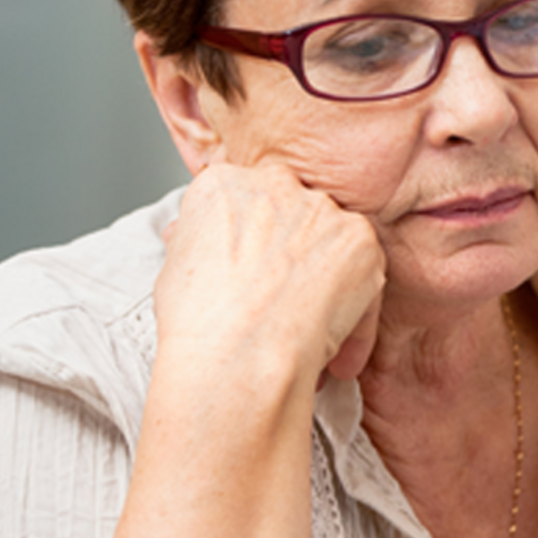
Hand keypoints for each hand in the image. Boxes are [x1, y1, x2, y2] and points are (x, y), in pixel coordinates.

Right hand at [156, 159, 385, 387]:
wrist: (236, 354)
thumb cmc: (198, 325)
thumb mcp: (174, 272)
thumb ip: (199, 245)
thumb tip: (202, 244)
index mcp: (221, 185)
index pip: (245, 204)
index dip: (251, 246)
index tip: (251, 277)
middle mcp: (272, 183)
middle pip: (290, 215)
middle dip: (290, 257)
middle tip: (282, 304)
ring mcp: (320, 210)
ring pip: (330, 243)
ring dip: (325, 284)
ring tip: (308, 333)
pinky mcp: (359, 240)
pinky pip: (363, 273)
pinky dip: (355, 313)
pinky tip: (333, 349)